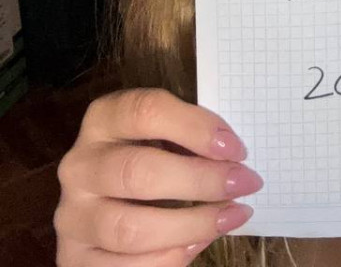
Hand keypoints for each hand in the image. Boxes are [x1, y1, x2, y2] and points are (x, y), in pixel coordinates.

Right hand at [54, 87, 262, 264]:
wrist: (107, 206)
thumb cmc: (149, 156)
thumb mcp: (164, 134)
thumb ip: (189, 138)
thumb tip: (233, 159)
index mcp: (102, 119)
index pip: (146, 112)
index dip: (195, 128)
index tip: (235, 147)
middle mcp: (79, 166)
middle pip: (138, 173)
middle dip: (200, 181)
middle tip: (244, 183)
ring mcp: (72, 216)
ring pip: (129, 228)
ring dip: (191, 225)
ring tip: (230, 217)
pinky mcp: (75, 259)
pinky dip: (168, 259)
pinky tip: (197, 244)